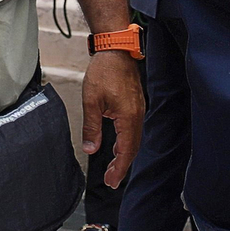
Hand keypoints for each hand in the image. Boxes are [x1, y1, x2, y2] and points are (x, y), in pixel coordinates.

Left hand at [83, 51, 144, 187]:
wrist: (115, 50)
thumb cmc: (104, 71)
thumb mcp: (91, 101)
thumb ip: (91, 127)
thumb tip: (91, 149)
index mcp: (128, 117)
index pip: (126, 150)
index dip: (119, 168)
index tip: (112, 181)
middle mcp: (137, 115)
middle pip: (133, 148)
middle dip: (122, 166)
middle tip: (111, 180)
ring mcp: (138, 109)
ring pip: (134, 139)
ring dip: (125, 154)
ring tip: (113, 167)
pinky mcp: (135, 104)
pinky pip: (133, 129)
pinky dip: (126, 142)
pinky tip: (118, 145)